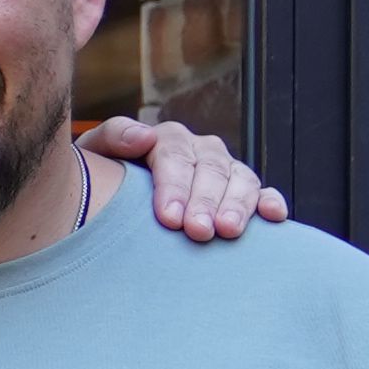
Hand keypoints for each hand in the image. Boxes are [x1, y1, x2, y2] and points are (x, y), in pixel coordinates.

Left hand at [78, 110, 288, 241]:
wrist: (110, 198)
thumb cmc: (102, 178)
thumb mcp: (95, 154)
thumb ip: (114, 138)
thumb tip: (144, 136)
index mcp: (166, 140)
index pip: (175, 155)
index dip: (174, 185)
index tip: (169, 218)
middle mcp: (200, 151)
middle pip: (210, 169)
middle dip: (205, 201)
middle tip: (199, 231)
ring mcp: (223, 171)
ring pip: (240, 179)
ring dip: (237, 204)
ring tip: (228, 231)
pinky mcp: (241, 191)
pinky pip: (262, 191)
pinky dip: (270, 201)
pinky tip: (273, 215)